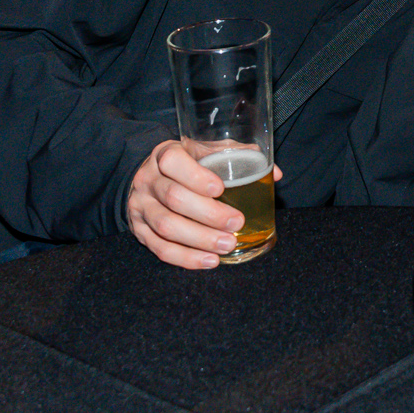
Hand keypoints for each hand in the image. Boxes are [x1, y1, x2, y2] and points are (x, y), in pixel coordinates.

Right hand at [126, 141, 275, 270]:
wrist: (148, 178)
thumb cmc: (186, 164)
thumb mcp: (205, 151)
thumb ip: (237, 156)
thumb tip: (274, 173)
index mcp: (164, 155)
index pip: (172, 162)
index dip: (196, 177)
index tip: (220, 188)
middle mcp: (148, 180)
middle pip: (174, 198)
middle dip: (208, 214)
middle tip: (236, 223)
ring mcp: (141, 207)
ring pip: (166, 226)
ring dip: (200, 239)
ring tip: (227, 245)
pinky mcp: (139, 231)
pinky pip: (160, 248)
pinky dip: (186, 258)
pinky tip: (209, 260)